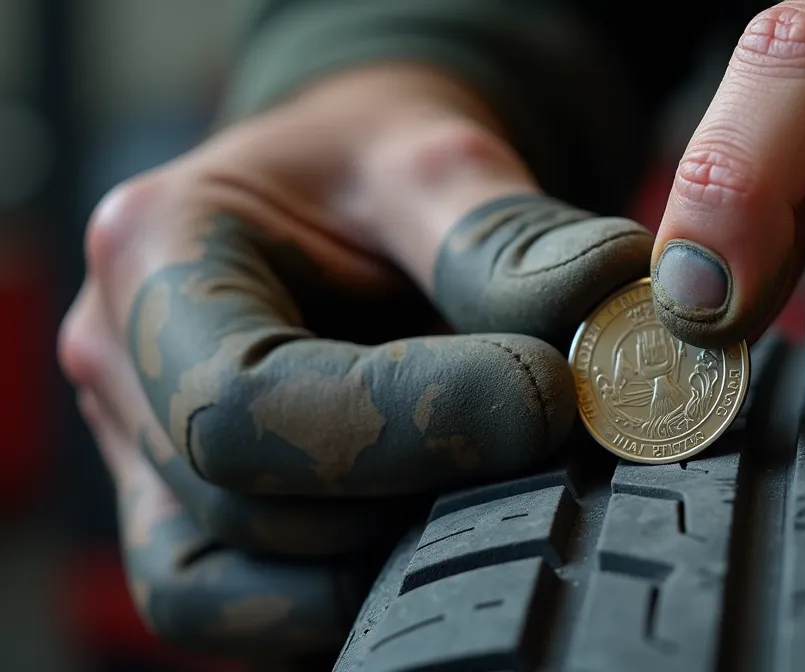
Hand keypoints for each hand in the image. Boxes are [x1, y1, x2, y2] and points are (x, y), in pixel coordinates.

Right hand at [57, 63, 651, 662]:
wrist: (344, 191)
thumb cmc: (375, 163)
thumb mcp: (436, 157)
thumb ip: (505, 237)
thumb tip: (604, 310)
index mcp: (154, 254)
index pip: (245, 403)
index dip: (410, 424)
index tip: (547, 396)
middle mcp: (120, 368)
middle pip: (247, 509)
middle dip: (417, 495)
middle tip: (548, 452)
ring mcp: (142, 456)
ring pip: (236, 590)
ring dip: (383, 565)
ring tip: (490, 492)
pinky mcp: (188, 518)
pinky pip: (248, 610)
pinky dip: (351, 598)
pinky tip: (443, 537)